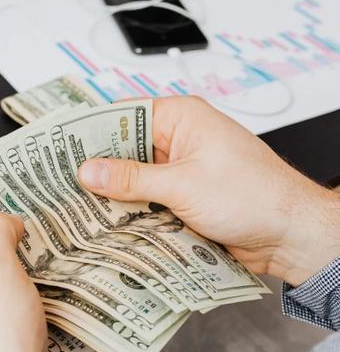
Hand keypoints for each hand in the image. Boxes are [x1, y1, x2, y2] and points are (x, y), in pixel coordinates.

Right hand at [78, 96, 339, 285]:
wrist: (291, 235)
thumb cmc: (255, 196)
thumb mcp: (183, 184)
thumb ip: (131, 178)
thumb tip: (89, 170)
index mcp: (181, 118)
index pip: (123, 115)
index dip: (90, 131)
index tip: (59, 148)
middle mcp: (179, 140)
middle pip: (124, 149)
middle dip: (97, 168)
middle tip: (61, 183)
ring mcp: (180, 170)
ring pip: (132, 178)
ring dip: (113, 194)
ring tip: (76, 206)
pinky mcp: (182, 198)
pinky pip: (145, 200)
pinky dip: (129, 211)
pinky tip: (107, 223)